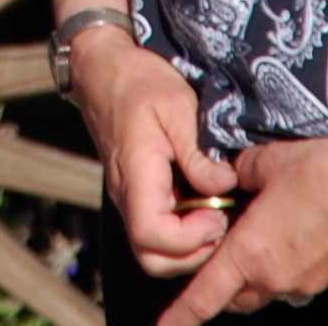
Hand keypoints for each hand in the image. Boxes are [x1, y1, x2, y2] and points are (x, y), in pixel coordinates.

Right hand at [68, 33, 237, 276]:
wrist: (102, 68)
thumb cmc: (139, 80)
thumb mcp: (176, 105)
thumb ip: (198, 151)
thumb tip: (224, 186)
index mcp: (135, 173)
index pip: (151, 235)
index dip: (189, 240)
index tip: (217, 214)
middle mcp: (127, 195)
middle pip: (152, 258)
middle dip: (193, 255)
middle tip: (222, 222)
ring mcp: (130, 198)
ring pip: (155, 252)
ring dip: (190, 248)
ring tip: (217, 214)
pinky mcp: (137, 195)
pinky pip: (157, 232)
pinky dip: (185, 234)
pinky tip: (206, 205)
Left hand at [157, 137, 327, 324]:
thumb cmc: (316, 172)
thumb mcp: (262, 162)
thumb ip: (236, 175)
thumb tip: (228, 177)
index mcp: (249, 253)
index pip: (204, 295)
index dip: (180, 315)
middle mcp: (273, 279)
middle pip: (232, 298)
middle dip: (216, 286)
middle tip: (210, 255)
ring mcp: (301, 284)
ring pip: (260, 292)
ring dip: (247, 277)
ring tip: (247, 241)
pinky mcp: (322, 279)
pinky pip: (287, 285)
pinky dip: (274, 270)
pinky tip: (280, 238)